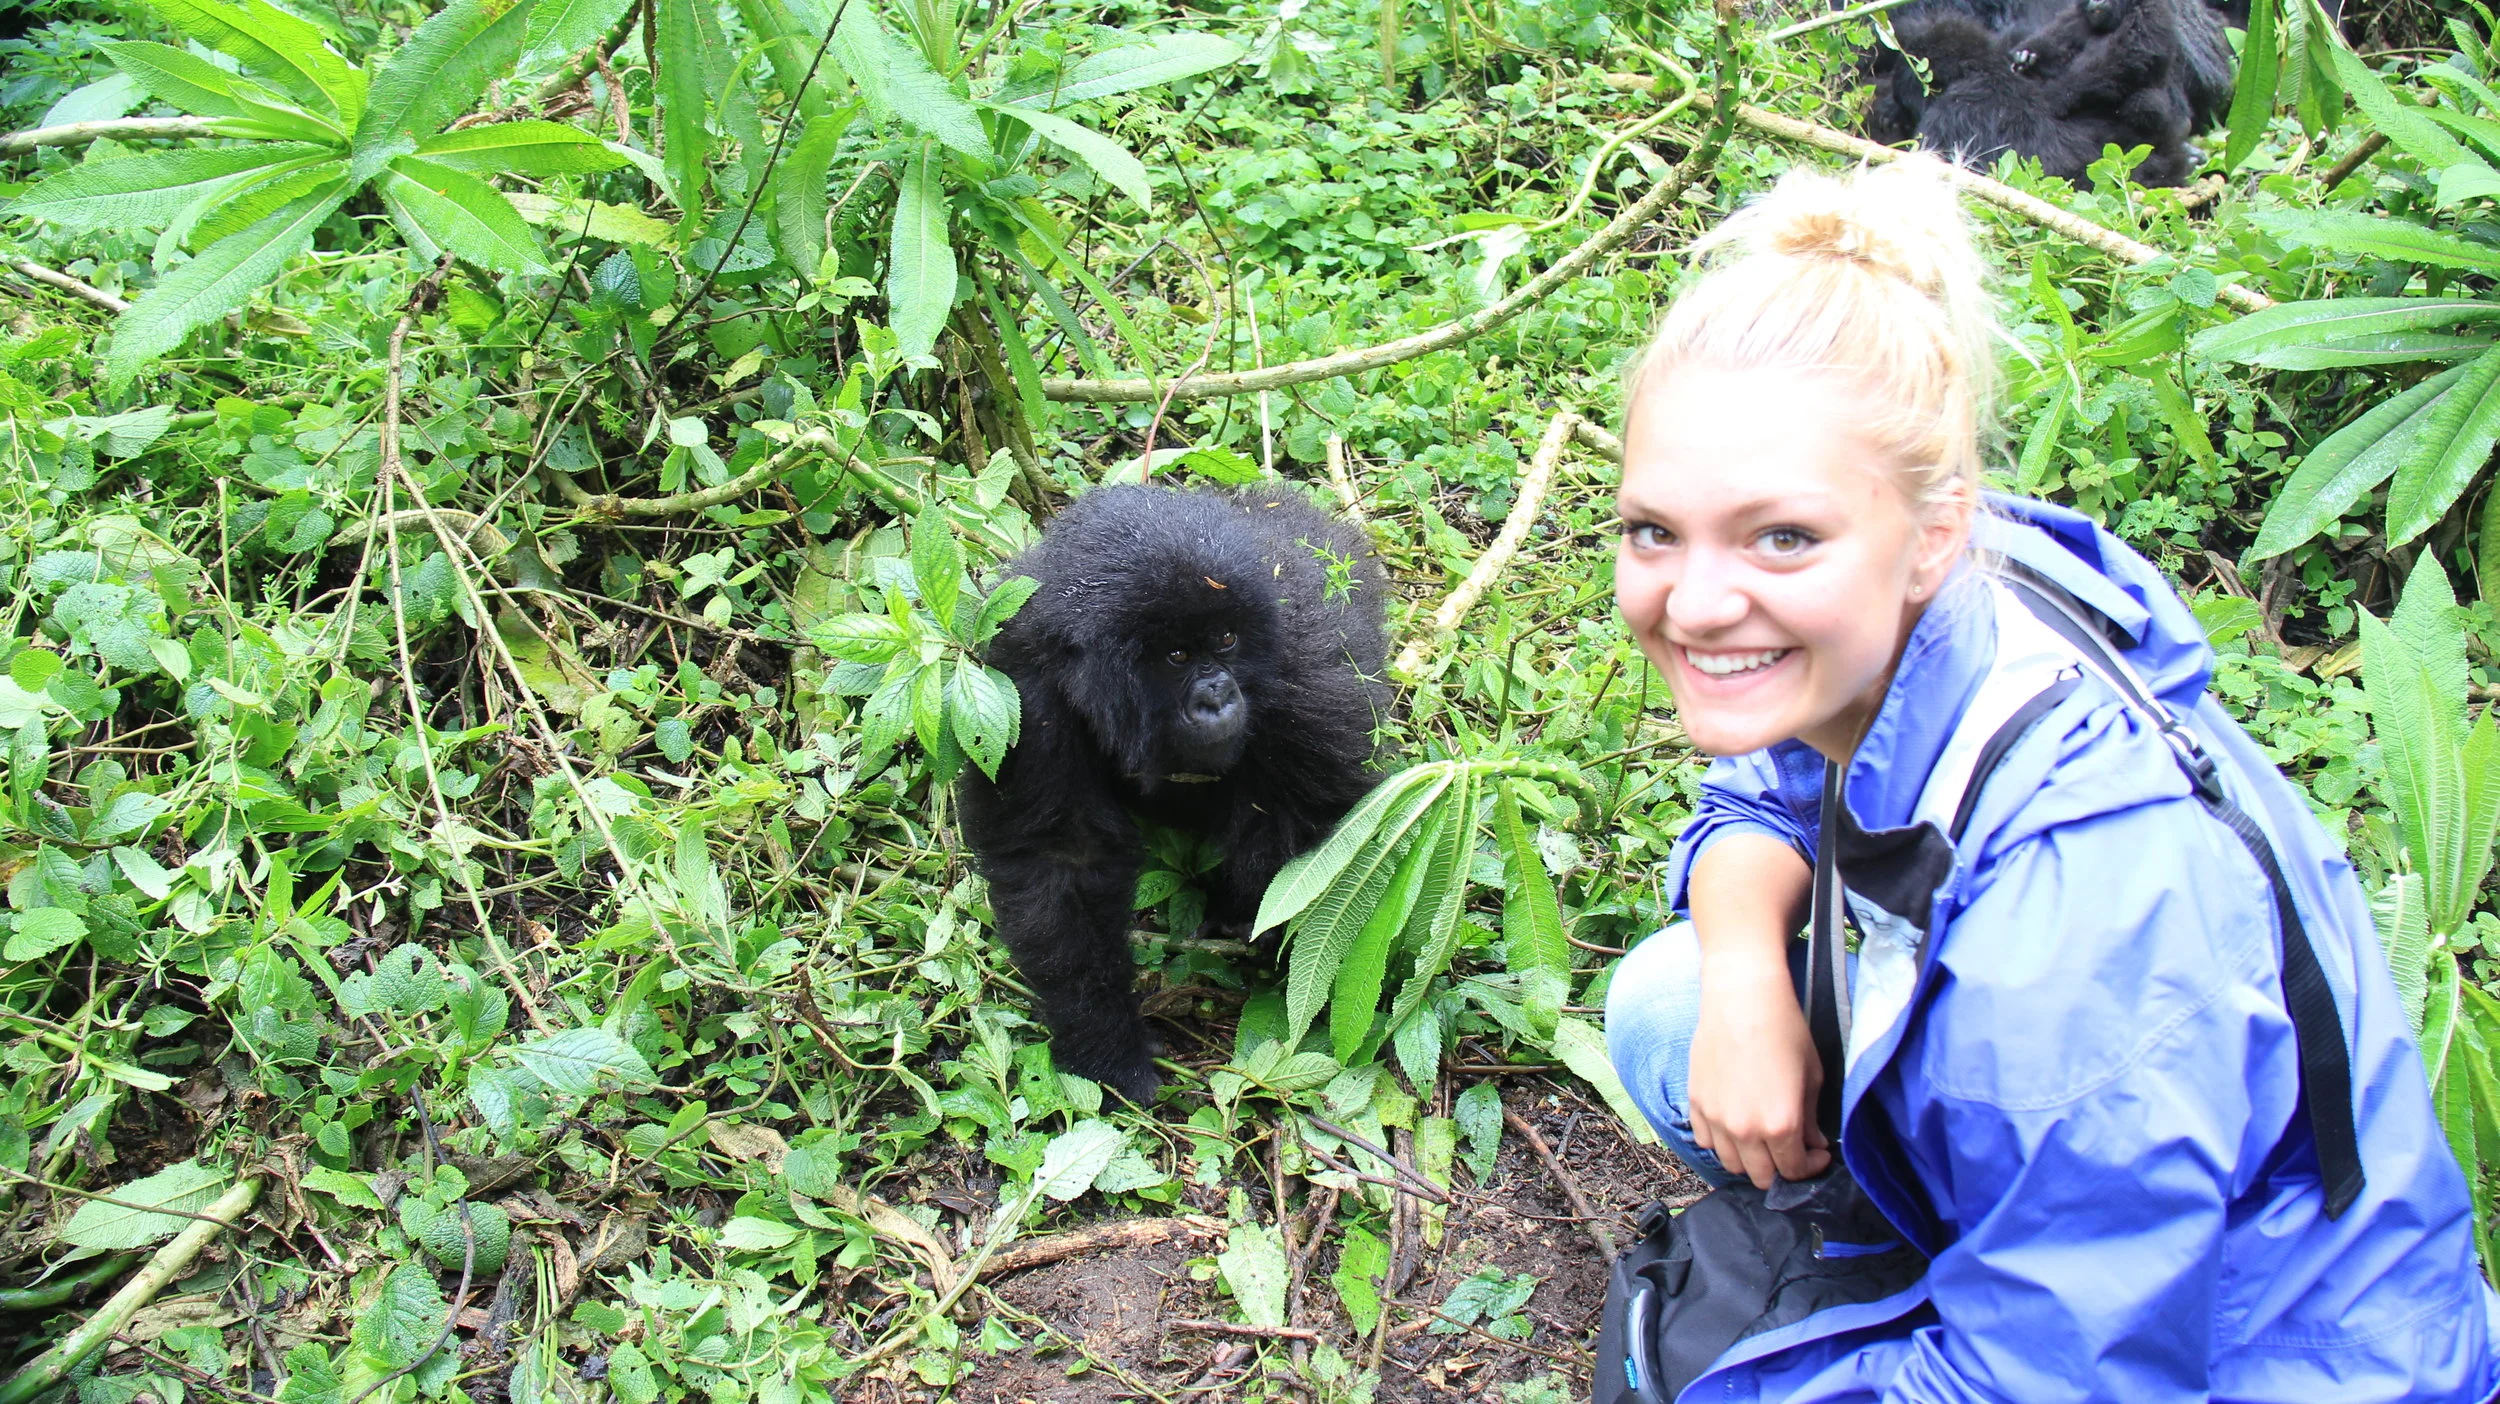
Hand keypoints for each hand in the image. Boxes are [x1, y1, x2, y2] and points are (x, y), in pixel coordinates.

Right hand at [1687, 946, 1830, 1190]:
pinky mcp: (1696, 1103)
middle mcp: (1745, 1130)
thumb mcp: (1812, 1076)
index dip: (1811, 1166)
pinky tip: (1735, 1124)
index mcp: (1781, 1125)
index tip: (1817, 1153)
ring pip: (1731, 1164)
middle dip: (1782, 1168)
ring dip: (1750, 1159)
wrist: (1743, 998)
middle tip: (1791, 1149)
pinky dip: (1722, 1141)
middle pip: (1762, 1176)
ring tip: (1762, 1140)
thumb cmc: (1784, 1030)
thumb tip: (1812, 1143)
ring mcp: (1716, 1119)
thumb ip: (1812, 1118)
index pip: (1795, 1170)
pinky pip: (1706, 1140)